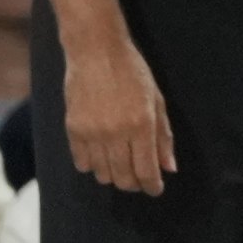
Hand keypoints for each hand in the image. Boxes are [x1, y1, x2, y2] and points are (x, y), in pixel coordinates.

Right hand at [63, 24, 177, 195]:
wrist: (96, 52)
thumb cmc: (133, 73)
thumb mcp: (157, 100)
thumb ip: (163, 136)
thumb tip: (169, 168)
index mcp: (142, 125)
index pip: (146, 170)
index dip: (152, 185)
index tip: (155, 189)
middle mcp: (116, 133)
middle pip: (123, 177)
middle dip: (134, 184)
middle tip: (139, 180)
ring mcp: (92, 133)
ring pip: (102, 174)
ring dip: (113, 175)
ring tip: (120, 166)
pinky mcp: (73, 129)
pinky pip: (81, 162)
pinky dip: (92, 166)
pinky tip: (100, 157)